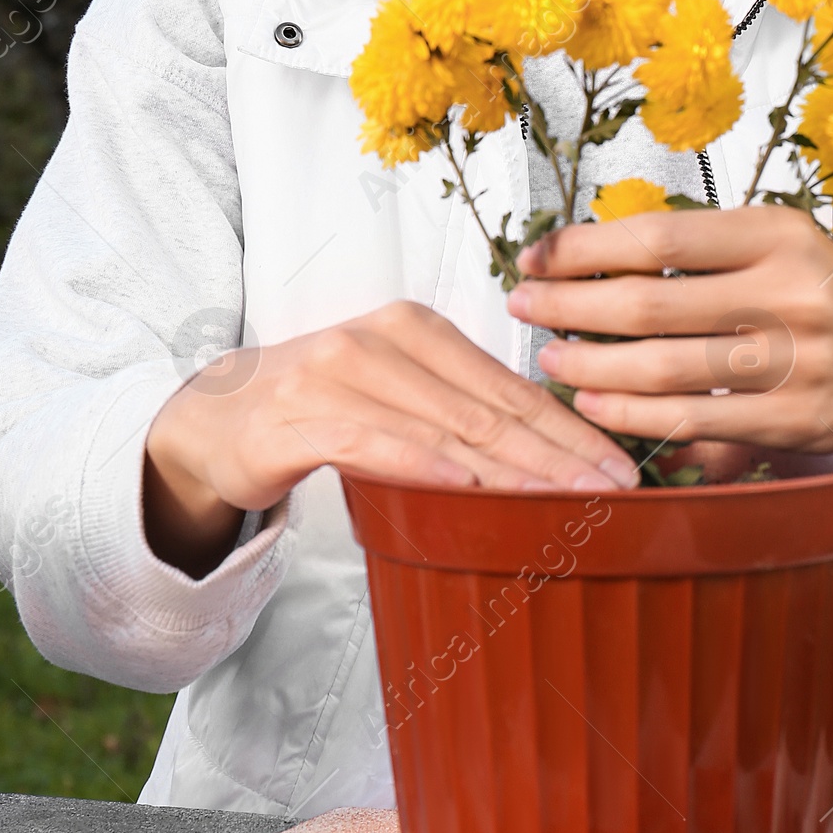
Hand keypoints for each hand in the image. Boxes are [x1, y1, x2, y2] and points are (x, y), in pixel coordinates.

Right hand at [142, 299, 640, 576]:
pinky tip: (466, 490)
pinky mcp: (298, 417)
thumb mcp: (394, 400)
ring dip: (510, 471)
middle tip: (615, 493)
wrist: (209, 422)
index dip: (570, 430)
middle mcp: (380, 339)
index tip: (623, 469)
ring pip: (442, 428)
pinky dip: (422, 466)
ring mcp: (337, 374)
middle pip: (487, 408)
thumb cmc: (317, 414)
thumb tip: (553, 460)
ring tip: (565, 503)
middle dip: (559, 455)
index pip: (509, 386)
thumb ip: (457, 414)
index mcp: (415, 328)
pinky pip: (373, 443)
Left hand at [507, 207, 832, 538]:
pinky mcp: (791, 421)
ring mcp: (794, 362)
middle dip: (569, 306)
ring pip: (664, 368)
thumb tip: (584, 257)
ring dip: (590, 366)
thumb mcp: (775, 244)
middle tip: (521, 304)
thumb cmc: (821, 293)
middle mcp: (791, 293)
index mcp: (779, 233)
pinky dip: (632, 414)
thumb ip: (697, 249)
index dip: (584, 248)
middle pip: (650, 304)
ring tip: (548, 357)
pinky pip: (692, 421)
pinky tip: (593, 404)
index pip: (658, 237)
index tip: (536, 255)